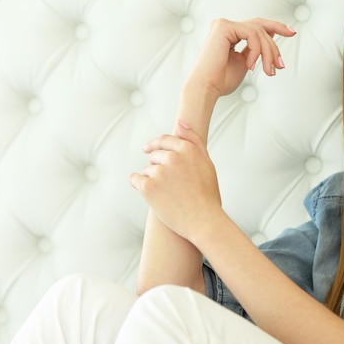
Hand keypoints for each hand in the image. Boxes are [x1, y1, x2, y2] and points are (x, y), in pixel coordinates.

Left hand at [129, 120, 220, 243]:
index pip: (165, 140)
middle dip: (157, 166)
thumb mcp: (206, 163)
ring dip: (151, 178)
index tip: (148, 149)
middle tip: (169, 183)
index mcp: (188, 149)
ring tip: (166, 194)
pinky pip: (135, 180)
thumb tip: (180, 122)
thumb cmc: (207, 194)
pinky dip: (139, 185)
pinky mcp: (148, 187)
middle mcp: (173, 157)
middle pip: (154, 155)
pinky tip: (150, 194)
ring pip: (147, 169)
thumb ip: (193, 140)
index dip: (156, 145)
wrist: (204, 221)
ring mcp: (159, 172)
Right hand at [184, 18, 296, 99]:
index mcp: (229, 33)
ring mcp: (223, 24)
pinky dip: (257, 51)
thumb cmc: (222, 80)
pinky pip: (252, 34)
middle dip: (274, 44)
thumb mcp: (245, 62)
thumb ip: (255, 50)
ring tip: (268, 71)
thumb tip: (270, 39)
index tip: (292, 33)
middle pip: (260, 26)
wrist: (207, 88)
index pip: (256, 26)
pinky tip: (250, 66)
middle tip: (281, 64)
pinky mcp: (224, 27)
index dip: (276, 27)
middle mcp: (225, 26)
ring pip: (258, 31)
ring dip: (268, 53)